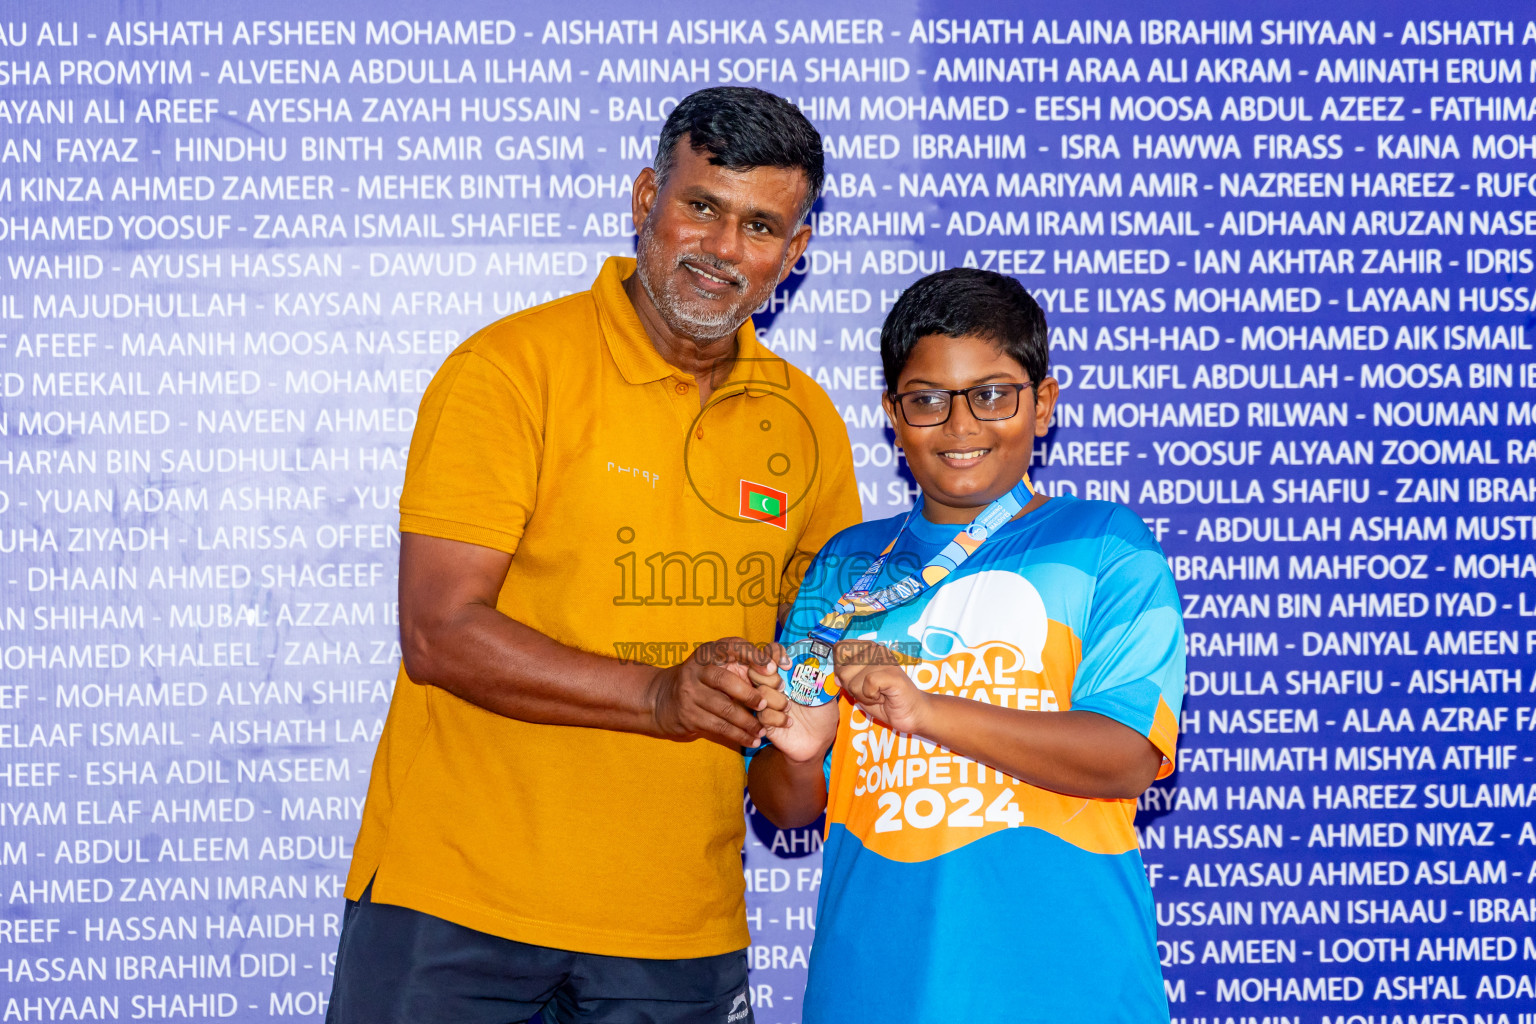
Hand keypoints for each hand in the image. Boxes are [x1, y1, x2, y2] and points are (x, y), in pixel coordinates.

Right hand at [647, 638, 770, 748]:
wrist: (664, 699)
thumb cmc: (704, 679)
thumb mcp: (718, 663)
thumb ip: (747, 660)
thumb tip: (782, 659)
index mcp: (707, 652)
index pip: (731, 646)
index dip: (753, 655)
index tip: (773, 668)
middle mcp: (695, 670)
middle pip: (722, 680)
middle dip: (748, 694)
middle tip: (767, 704)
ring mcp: (689, 693)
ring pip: (722, 708)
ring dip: (747, 721)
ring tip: (765, 729)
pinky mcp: (688, 715)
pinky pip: (718, 727)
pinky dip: (738, 735)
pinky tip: (753, 740)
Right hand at [745, 643, 837, 763]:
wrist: (818, 742)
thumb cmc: (823, 715)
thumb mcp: (826, 691)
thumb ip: (821, 674)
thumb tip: (826, 655)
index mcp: (786, 674)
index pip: (771, 654)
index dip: (775, 654)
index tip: (787, 663)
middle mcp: (773, 685)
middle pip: (756, 670)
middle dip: (770, 676)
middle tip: (783, 685)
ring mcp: (767, 703)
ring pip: (759, 692)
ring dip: (776, 699)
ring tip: (789, 708)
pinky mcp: (764, 722)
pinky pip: (762, 714)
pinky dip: (777, 718)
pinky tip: (788, 723)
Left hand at [833, 639, 928, 735]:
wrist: (911, 712)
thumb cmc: (885, 699)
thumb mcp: (859, 687)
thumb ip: (846, 677)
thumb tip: (837, 676)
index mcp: (866, 647)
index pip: (839, 650)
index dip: (841, 670)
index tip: (857, 680)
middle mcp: (875, 648)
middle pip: (842, 669)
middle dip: (851, 687)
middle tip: (870, 691)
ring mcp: (884, 660)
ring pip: (852, 679)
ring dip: (862, 694)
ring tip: (878, 694)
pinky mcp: (891, 673)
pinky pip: (867, 685)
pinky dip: (871, 697)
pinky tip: (883, 697)